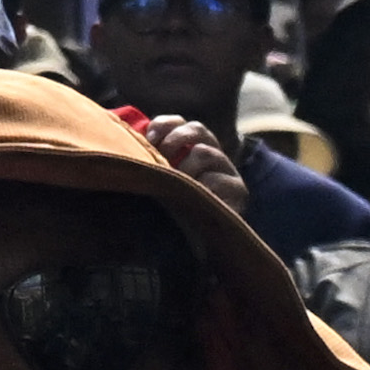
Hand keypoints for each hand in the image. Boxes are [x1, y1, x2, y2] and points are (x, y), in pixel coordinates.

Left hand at [132, 114, 254, 215]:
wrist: (201, 246)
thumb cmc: (175, 210)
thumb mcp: (162, 182)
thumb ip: (152, 162)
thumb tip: (131, 143)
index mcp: (193, 148)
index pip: (180, 123)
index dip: (165, 124)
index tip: (150, 137)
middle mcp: (213, 155)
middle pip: (198, 129)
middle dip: (176, 139)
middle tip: (163, 156)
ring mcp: (228, 172)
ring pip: (205, 153)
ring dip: (185, 168)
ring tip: (178, 186)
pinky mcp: (238, 191)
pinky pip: (219, 180)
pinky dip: (203, 187)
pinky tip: (194, 200)